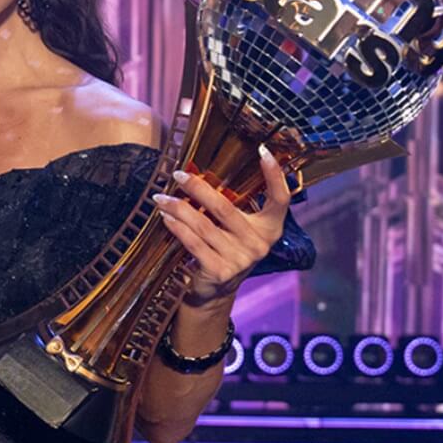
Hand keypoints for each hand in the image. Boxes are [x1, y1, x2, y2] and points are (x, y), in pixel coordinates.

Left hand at [153, 145, 290, 307]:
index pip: (280, 199)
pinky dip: (177, 228)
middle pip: (226, 208)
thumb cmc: (224, 250)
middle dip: (198, 188)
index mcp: (270, 228)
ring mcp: (241, 259)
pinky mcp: (220, 271)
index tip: (263, 150)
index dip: (275, 175)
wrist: (214, 293)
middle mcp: (259, 244)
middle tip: (178, 175)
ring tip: (161, 198)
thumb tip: (200, 172)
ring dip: (178, 208)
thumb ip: (231, 207)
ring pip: (203, 225)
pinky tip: (165, 218)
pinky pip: (193, 242)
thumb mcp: (236, 230)